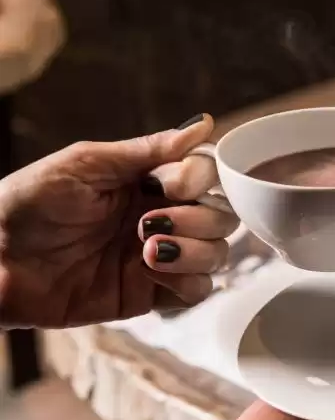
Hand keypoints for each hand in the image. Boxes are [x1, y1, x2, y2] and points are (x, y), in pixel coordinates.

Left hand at [0, 114, 235, 327]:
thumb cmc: (28, 202)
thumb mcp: (86, 163)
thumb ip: (147, 150)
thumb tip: (203, 124)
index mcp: (146, 179)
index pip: (206, 172)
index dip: (198, 178)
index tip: (168, 184)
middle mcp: (159, 214)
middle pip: (221, 214)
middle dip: (197, 216)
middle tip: (147, 222)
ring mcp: (156, 256)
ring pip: (217, 252)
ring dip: (193, 249)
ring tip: (146, 249)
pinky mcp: (146, 294)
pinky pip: (196, 292)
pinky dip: (186, 280)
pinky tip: (150, 270)